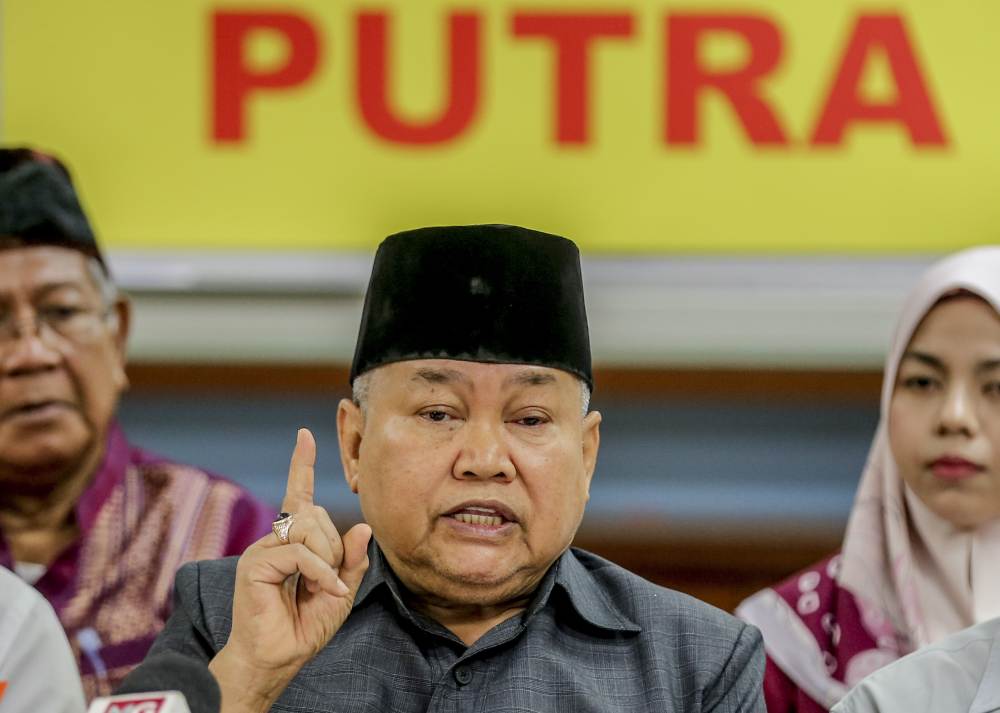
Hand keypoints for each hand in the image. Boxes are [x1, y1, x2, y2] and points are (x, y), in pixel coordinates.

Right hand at [210, 428, 371, 711]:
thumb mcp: (340, 591)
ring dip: (328, 560)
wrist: (278, 659)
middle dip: (335, 548)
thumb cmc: (305, 626)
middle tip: (330, 581)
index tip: (305, 435)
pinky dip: (320, 572)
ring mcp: (262, 550)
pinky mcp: (255, 564)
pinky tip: (324, 591)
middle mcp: (275, 539)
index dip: (301, 464)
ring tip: (323, 588)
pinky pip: (299, 553)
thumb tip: (362, 527)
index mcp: (293, 541)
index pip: (298, 494)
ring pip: (309, 529)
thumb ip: (352, 560)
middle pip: (316, 515)